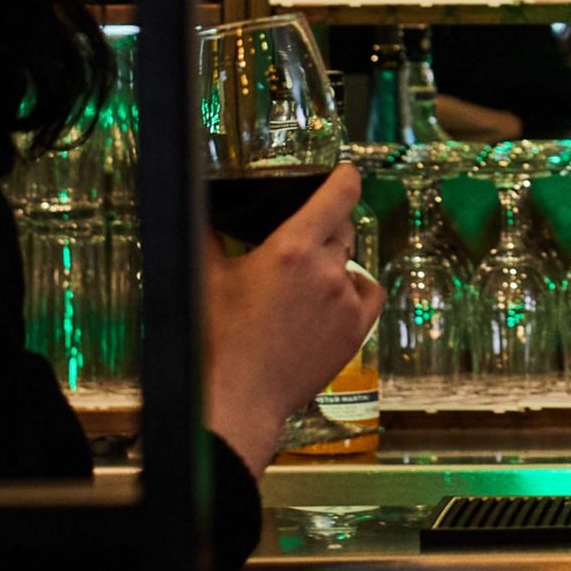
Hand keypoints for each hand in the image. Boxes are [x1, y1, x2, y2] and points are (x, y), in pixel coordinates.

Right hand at [202, 165, 384, 472]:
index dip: (345, 177)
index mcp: (292, 249)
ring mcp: (345, 302)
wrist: (237, 399)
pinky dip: (354, 290)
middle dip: (325, 227)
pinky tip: (331, 299)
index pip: (338, 195)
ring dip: (334, 263)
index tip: (344, 171)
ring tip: (305, 281)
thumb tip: (202, 205)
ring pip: (352, 262)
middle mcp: (326, 271)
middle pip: (343, 228)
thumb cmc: (216, 339)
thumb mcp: (205, 277)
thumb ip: (208, 233)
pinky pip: (368, 294)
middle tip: (299, 242)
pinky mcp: (356, 331)